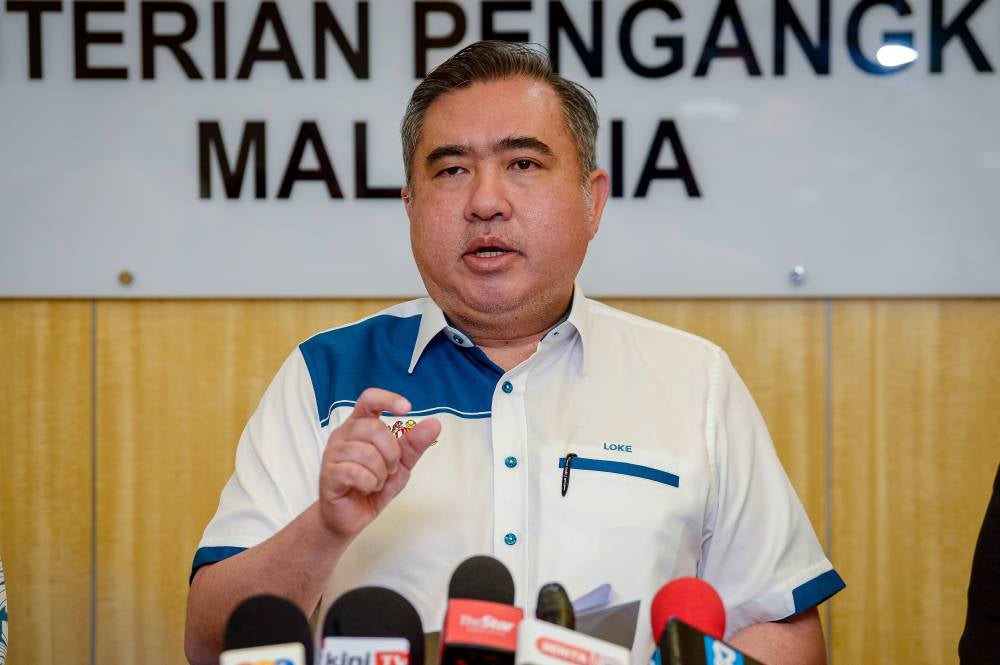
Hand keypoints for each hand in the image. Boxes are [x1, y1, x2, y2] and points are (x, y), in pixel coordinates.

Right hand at [318, 387, 440, 538]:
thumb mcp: (400, 465)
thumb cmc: (372, 486)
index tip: (407, 408)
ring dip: (380, 473)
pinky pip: (355, 472)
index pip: (369, 399)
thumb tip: (434, 423)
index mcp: (360, 426)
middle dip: (392, 453)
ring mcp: (333, 453)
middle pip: (374, 428)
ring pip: (366, 452)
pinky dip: (369, 483)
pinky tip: (365, 488)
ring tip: (375, 482)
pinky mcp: (328, 473)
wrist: (351, 517)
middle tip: (389, 469)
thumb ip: (414, 444)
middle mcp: (343, 434)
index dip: (387, 399)